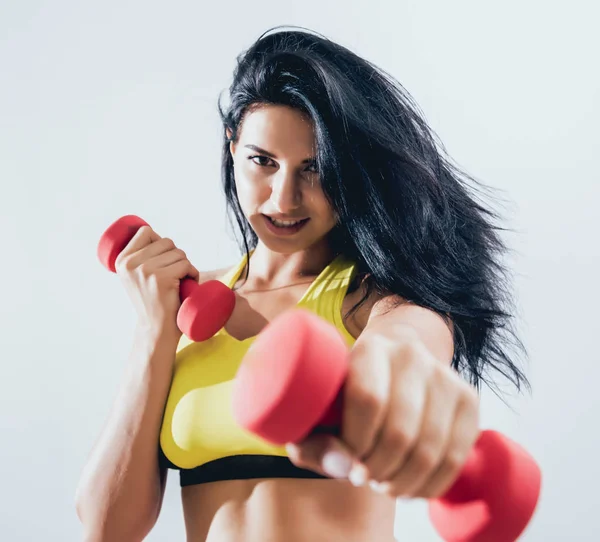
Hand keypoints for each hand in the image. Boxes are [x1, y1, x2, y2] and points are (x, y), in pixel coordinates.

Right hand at [115, 225, 199, 339]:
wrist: (155, 329)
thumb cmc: (152, 301)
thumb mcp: (135, 277)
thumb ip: (139, 258)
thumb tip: (151, 233)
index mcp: (122, 260)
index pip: (146, 232)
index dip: (160, 242)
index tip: (163, 259)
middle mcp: (130, 264)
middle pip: (166, 242)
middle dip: (176, 256)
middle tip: (175, 274)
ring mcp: (145, 270)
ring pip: (179, 253)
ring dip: (185, 265)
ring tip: (180, 280)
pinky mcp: (161, 278)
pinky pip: (186, 264)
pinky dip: (193, 273)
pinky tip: (188, 284)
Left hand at [285, 327, 479, 498]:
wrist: (395, 357)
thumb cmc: (347, 390)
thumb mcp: (317, 408)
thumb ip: (313, 442)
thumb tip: (345, 468)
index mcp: (369, 348)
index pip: (368, 400)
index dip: (357, 443)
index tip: (348, 463)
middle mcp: (410, 354)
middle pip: (400, 431)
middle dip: (379, 470)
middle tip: (366, 478)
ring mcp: (444, 375)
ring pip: (430, 448)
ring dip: (404, 482)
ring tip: (385, 485)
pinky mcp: (467, 397)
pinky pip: (456, 455)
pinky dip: (432, 484)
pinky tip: (412, 487)